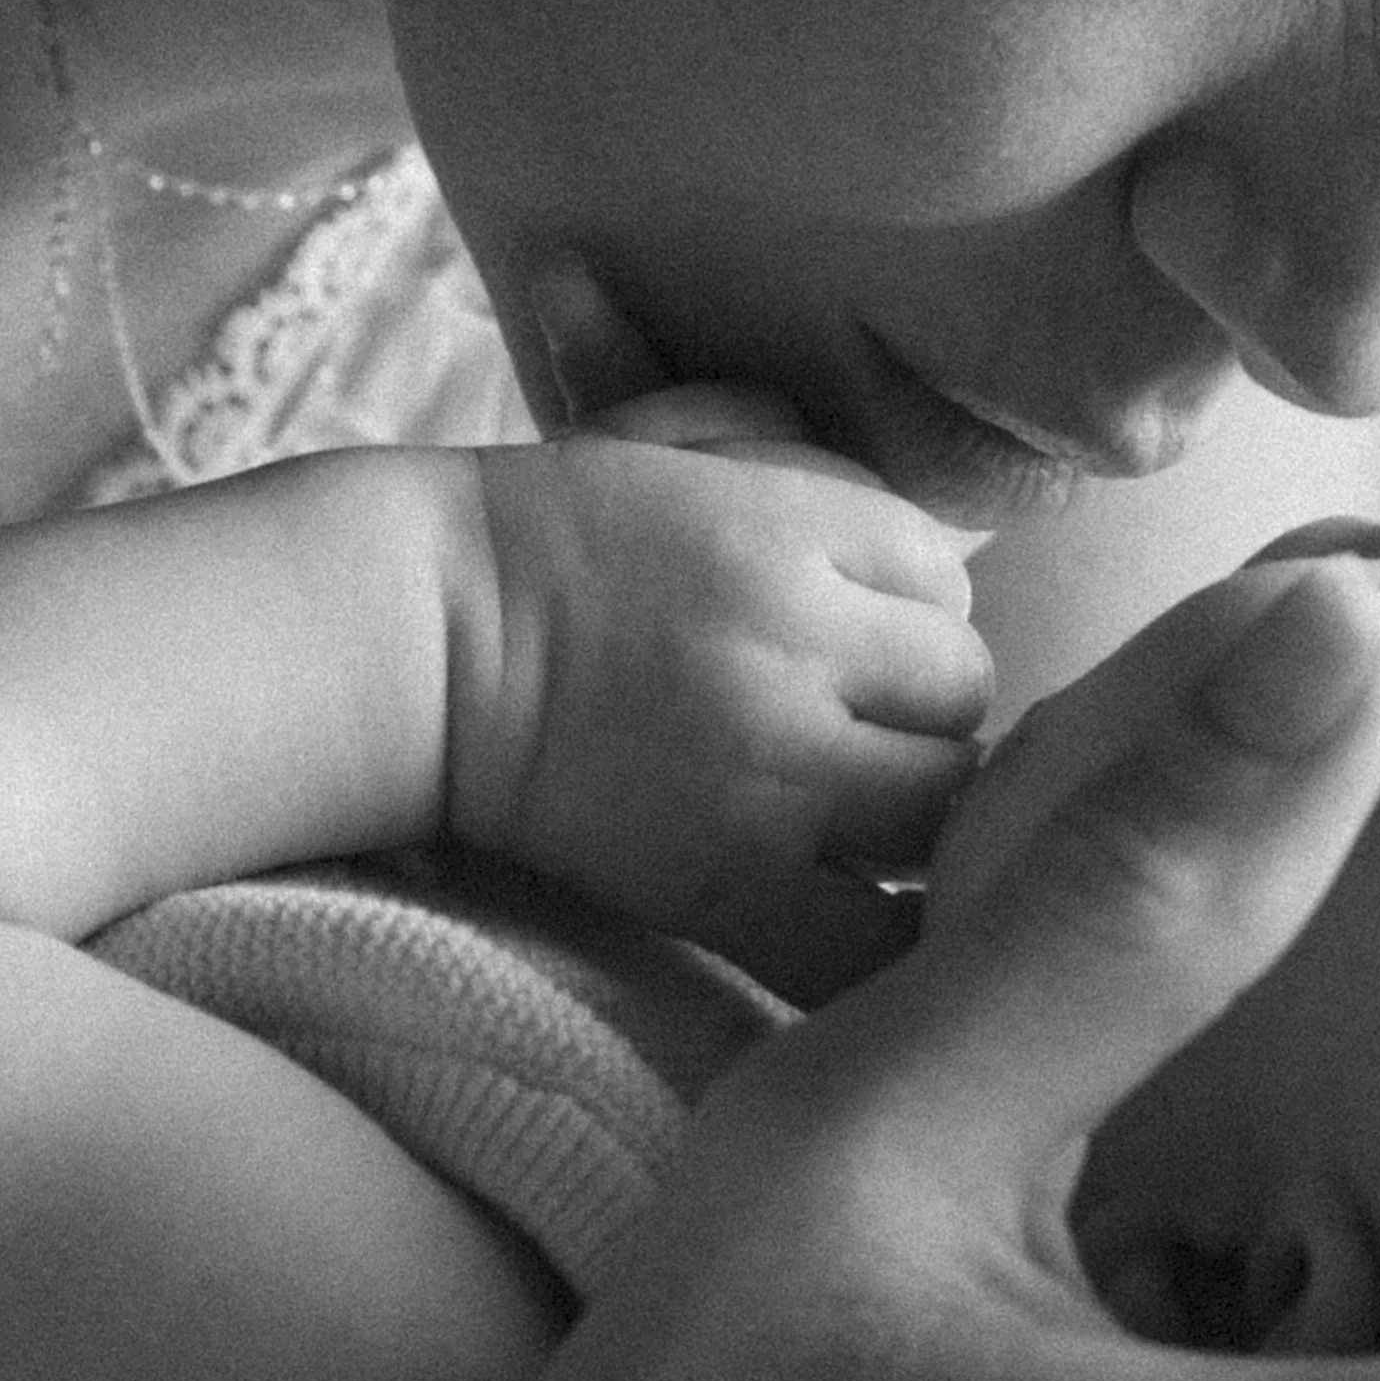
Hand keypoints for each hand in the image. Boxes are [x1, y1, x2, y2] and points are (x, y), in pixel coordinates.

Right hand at [443, 391, 991, 934]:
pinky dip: (881, 934)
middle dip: (923, 699)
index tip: (857, 622)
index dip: (910, 601)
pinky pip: (866, 937)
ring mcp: (769, 773)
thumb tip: (903, 504)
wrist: (417, 648)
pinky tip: (857, 903)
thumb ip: (792, 444)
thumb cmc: (541, 541)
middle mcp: (796, 646)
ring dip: (912, 802)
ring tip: (854, 800)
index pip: (945, 571)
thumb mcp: (670, 444)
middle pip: (962, 687)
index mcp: (787, 530)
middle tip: (861, 714)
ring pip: (942, 801)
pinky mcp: (723, 882)